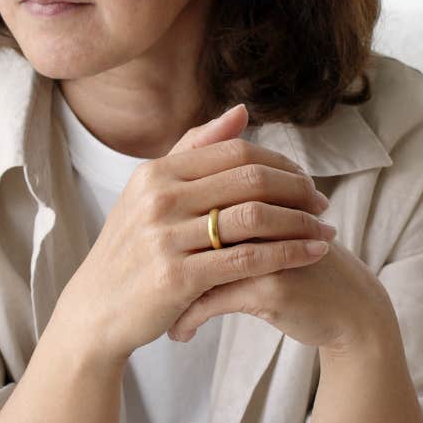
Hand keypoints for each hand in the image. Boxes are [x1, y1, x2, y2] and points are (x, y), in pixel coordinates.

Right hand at [51, 101, 337, 365]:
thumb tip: (241, 111)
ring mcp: (166, 238)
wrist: (96, 312)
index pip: (236, 151)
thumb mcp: (150, 194)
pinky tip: (312, 256)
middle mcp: (159, 199)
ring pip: (254, 219)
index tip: (305, 181)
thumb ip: (194, 150)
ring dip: (300, 223)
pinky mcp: (177, 279)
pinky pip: (248, 260)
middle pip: (251, 180)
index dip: (280, 163)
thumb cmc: (131, 251)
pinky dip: (288, 255)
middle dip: (297, 190)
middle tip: (322, 205)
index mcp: (157, 173)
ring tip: (326, 232)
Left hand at [166, 217, 395, 355]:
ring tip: (157, 315)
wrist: (351, 310)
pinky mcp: (271, 287)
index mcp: (260, 196)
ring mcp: (266, 249)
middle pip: (194, 228)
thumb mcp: (273, 235)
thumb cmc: (305, 270)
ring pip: (197, 264)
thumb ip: (235, 215)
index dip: (169, 226)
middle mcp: (262, 215)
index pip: (199, 198)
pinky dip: (189, 318)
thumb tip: (183, 213)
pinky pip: (212, 301)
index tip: (147, 252)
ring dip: (171, 295)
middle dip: (162, 259)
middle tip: (142, 284)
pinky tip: (180, 333)